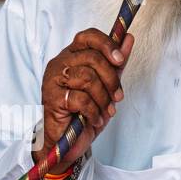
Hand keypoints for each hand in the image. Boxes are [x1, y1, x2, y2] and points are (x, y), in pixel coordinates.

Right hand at [33, 29, 133, 170]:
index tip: (120, 60)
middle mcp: (60, 64)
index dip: (106, 44)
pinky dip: (93, 112)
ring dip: (103, 98)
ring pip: (87, 78)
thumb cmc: (84, 114)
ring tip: (105, 111)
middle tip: (117, 97)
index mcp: (71, 57)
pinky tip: (94, 119)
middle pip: (92, 58)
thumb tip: (128, 39)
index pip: (88, 37)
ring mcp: (53, 80)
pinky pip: (81, 98)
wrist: (67, 142)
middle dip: (111, 79)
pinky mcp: (52, 98)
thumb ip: (116, 64)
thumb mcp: (106, 87)